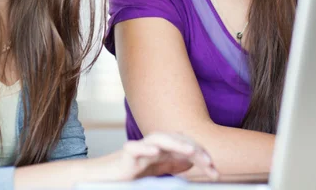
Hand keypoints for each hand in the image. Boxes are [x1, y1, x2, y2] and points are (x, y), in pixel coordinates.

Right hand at [95, 132, 218, 181]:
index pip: (185, 146)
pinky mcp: (124, 157)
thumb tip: (192, 160)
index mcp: (161, 151)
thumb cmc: (127, 174)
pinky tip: (154, 152)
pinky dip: (143, 148)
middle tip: (210, 164)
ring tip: (189, 152)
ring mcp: (138, 151)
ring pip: (157, 138)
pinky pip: (133, 149)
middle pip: (176, 139)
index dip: (202, 156)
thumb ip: (171, 164)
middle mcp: (152, 147)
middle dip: (195, 149)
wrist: (100, 177)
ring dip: (175, 143)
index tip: (215, 173)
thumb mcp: (155, 170)